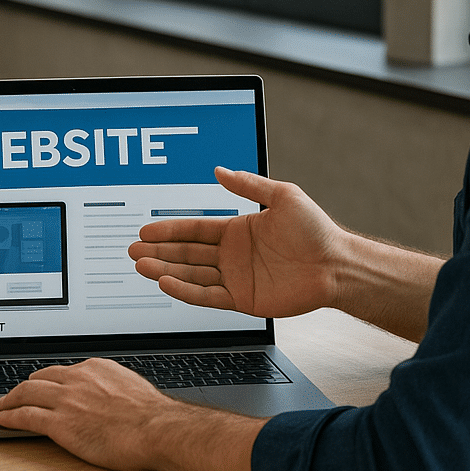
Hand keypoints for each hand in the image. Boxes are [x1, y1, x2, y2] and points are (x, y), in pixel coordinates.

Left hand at [0, 357, 267, 470]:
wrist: (155, 429)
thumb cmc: (150, 415)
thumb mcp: (130, 386)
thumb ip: (112, 386)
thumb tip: (108, 394)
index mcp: (95, 368)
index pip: (63, 371)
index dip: (48, 379)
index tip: (42, 383)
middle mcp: (77, 379)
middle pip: (40, 378)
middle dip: (25, 385)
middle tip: (15, 392)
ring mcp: (67, 400)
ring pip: (28, 394)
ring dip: (11, 399)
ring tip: (3, 404)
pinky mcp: (60, 423)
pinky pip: (26, 417)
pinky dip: (10, 417)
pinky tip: (2, 419)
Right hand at [129, 167, 343, 318]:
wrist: (337, 265)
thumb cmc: (316, 229)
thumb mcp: (283, 196)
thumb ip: (249, 185)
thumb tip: (220, 170)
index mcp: (237, 229)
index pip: (194, 229)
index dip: (169, 229)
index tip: (146, 229)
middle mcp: (232, 254)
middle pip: (186, 252)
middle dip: (159, 251)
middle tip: (133, 250)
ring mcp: (235, 277)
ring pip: (191, 274)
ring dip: (165, 270)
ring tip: (142, 266)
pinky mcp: (243, 300)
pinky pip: (208, 296)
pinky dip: (186, 291)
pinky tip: (167, 283)